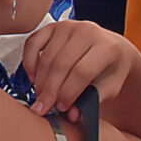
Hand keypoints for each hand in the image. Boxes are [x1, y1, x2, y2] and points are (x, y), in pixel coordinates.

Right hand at [19, 18, 138, 115]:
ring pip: (46, 58)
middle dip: (50, 90)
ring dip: (39, 81)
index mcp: (107, 46)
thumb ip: (91, 100)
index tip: (62, 108)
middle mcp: (87, 31)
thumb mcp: (109, 87)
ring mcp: (68, 26)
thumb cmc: (110, 68)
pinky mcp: (52, 26)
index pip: (82, 72)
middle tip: (43, 108)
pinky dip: (29, 62)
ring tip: (41, 96)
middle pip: (61, 65)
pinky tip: (33, 78)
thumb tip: (71, 114)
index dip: (69, 93)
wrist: (111, 47)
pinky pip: (32, 44)